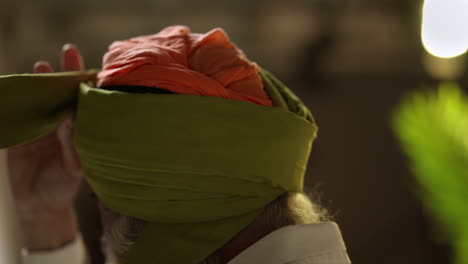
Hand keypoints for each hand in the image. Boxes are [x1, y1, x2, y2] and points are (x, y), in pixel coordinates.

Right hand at [7, 44, 84, 249]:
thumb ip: (72, 142)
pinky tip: (17, 84)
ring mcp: (40, 125)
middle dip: (66, 72)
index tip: (93, 66)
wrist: (37, 203)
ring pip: (41, 97)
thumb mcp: (73, 167)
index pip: (84, 102)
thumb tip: (70, 116)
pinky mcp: (20, 132)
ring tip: (42, 65)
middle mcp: (61, 123)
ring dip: (41, 80)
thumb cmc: (63, 186)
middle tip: (69, 50)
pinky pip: (19, 111)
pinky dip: (17, 97)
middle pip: (64, 92)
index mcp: (78, 130)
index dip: (88, 84)